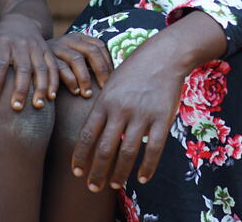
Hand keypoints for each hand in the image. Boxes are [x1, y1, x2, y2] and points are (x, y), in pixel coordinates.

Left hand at [0, 15, 58, 109]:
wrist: (20, 23)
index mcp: (3, 43)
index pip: (0, 63)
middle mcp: (22, 44)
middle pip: (23, 67)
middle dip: (20, 88)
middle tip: (16, 107)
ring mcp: (37, 47)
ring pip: (41, 68)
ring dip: (41, 87)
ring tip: (38, 105)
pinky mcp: (48, 51)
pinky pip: (53, 66)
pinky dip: (54, 81)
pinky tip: (51, 96)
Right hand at [49, 32, 113, 97]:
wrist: (28, 54)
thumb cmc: (58, 60)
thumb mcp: (73, 55)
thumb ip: (88, 61)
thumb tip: (113, 77)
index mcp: (79, 38)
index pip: (99, 46)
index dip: (108, 62)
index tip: (112, 79)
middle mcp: (69, 40)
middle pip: (91, 51)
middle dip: (100, 70)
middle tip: (104, 88)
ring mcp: (57, 48)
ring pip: (76, 59)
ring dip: (84, 78)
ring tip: (87, 94)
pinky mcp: (46, 58)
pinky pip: (59, 69)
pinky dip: (68, 81)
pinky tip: (75, 92)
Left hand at [71, 43, 185, 191]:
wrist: (164, 55)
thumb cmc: (134, 70)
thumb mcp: (111, 83)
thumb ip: (102, 107)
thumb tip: (92, 133)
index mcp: (105, 101)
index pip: (87, 135)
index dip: (81, 156)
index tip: (77, 172)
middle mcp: (121, 110)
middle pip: (105, 149)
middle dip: (97, 171)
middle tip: (93, 187)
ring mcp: (142, 114)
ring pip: (127, 152)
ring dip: (119, 173)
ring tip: (114, 185)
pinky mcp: (162, 118)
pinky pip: (153, 149)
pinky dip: (147, 167)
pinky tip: (142, 178)